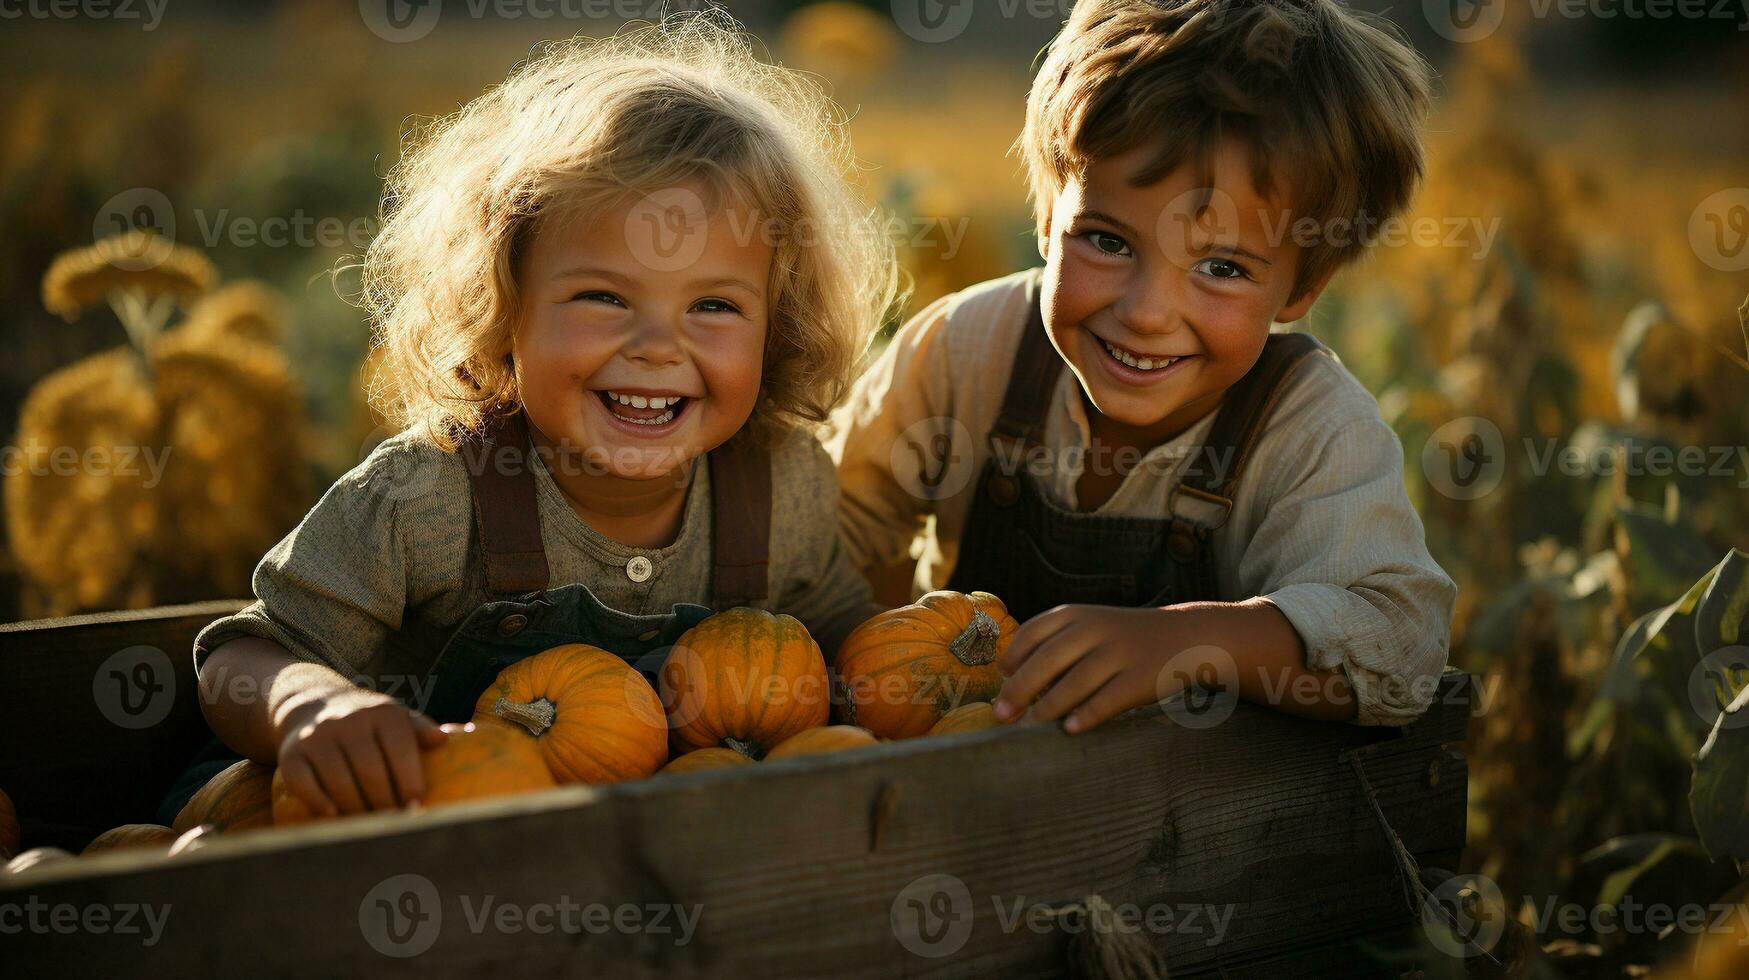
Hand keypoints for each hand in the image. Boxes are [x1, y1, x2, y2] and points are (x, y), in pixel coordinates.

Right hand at [274, 688, 446, 816]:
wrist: (314, 706)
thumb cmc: (368, 723)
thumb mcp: (395, 719)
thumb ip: (420, 729)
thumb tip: (442, 739)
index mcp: (382, 713)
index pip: (400, 749)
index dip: (410, 781)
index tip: (417, 806)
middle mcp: (348, 720)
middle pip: (370, 771)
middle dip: (385, 802)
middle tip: (394, 824)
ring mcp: (317, 736)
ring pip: (339, 780)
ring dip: (356, 808)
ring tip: (370, 826)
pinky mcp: (291, 752)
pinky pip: (303, 782)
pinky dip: (319, 802)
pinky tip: (335, 817)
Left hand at [992, 604, 1205, 733]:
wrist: (1183, 636)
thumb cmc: (1121, 638)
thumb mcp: (1088, 626)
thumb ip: (1053, 645)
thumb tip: (1010, 683)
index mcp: (1075, 615)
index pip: (1032, 632)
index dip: (1012, 657)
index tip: (1001, 679)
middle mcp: (1095, 629)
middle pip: (1048, 660)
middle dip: (1020, 689)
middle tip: (1001, 714)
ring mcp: (1119, 653)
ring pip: (1075, 682)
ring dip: (1048, 707)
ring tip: (1028, 726)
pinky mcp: (1140, 678)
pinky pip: (1108, 700)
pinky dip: (1086, 715)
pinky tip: (1070, 729)